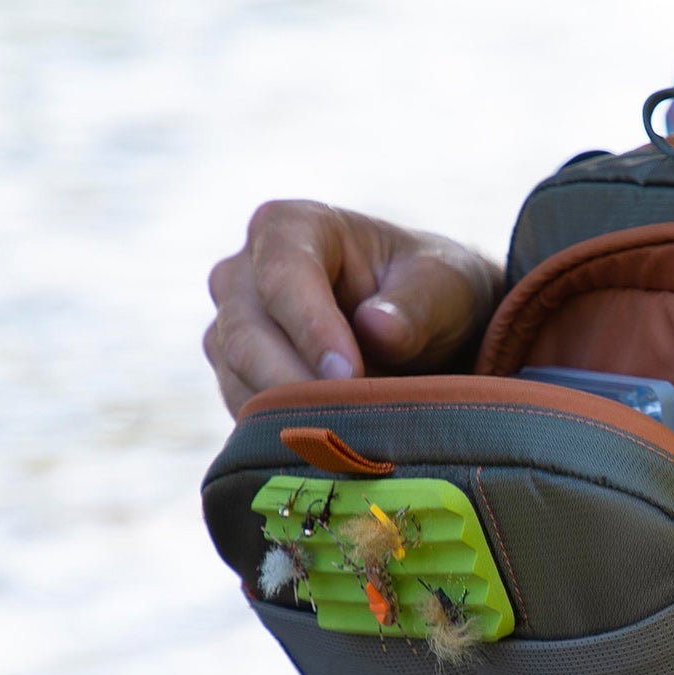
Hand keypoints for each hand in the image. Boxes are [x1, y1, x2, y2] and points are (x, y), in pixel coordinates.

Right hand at [204, 201, 502, 413]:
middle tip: (351, 426)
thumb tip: (378, 329)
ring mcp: (229, 326)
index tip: (351, 376)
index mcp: (290, 227)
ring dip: (294, 415)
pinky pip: (244, 414)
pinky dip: (285, 434)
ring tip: (354, 437)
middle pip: (247, 335)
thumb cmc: (432, 292)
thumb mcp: (444, 287)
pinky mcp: (233, 375)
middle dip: (298, 385)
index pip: (284, 276)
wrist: (420, 328)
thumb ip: (415, 306)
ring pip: (239, 380)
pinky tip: (332, 447)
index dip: (312, 330)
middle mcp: (242, 271)